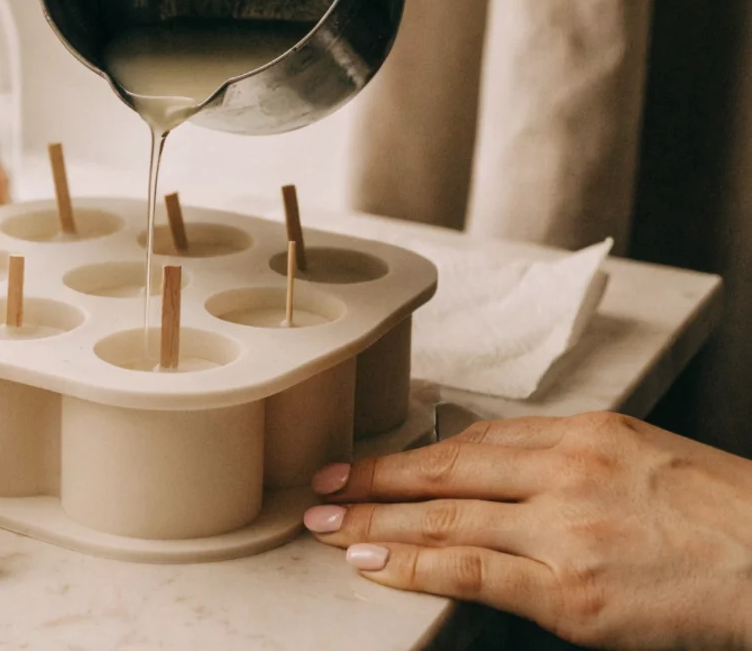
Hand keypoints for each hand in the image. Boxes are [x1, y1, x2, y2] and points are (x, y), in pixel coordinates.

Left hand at [301, 412, 751, 648]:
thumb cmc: (723, 516)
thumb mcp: (641, 457)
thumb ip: (568, 461)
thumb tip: (496, 472)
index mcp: (582, 434)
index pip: (472, 442)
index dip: (410, 455)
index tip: (368, 459)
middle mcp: (564, 473)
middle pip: (441, 472)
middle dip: (371, 478)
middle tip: (318, 483)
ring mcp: (564, 533)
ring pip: (442, 520)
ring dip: (371, 520)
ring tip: (323, 522)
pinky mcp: (571, 594)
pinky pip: (471, 573)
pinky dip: (411, 567)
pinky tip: (370, 562)